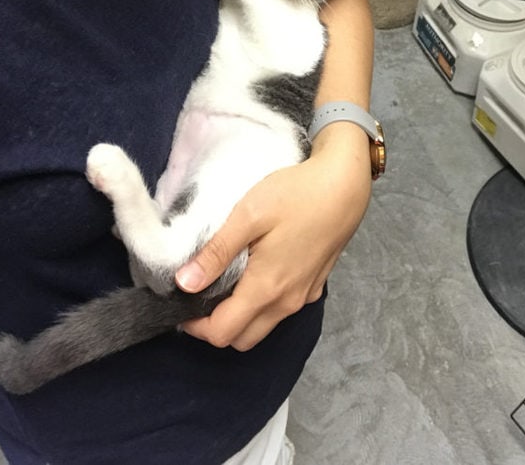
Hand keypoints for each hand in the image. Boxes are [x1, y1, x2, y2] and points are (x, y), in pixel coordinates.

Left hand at [175, 123, 371, 350]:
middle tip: (197, 295)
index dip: (194, 325)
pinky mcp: (314, 284)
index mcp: (267, 288)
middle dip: (214, 328)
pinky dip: (261, 306)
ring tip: (222, 283)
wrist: (344, 184)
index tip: (180, 302)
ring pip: (263, 327)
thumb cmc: (297, 194)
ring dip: (238, 319)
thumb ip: (216, 252)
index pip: (222, 333)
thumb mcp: (248, 216)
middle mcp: (287, 302)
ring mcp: (304, 295)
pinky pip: (282, 310)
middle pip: (242, 339)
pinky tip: (254, 273)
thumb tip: (183, 284)